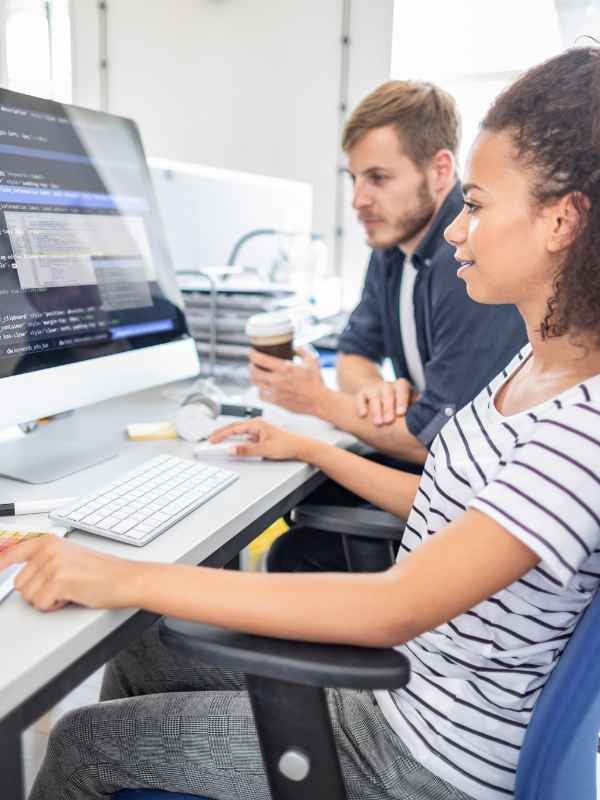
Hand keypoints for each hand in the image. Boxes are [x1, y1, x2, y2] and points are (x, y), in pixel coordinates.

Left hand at [0, 535, 138, 611]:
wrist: (125, 579)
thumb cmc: (100, 571)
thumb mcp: (67, 556)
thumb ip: (43, 560)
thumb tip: (19, 572)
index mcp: (48, 541)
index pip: (12, 553)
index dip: (0, 565)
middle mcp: (48, 550)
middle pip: (20, 583)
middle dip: (37, 591)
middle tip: (59, 587)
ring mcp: (53, 564)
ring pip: (29, 596)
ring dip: (47, 599)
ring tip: (67, 590)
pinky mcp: (59, 580)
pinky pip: (42, 604)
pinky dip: (55, 606)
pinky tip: (71, 595)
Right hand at [209, 418, 309, 460]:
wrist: (300, 447)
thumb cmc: (287, 445)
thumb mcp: (265, 450)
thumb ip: (247, 450)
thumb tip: (232, 449)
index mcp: (257, 424)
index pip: (234, 428)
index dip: (221, 434)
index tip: (212, 440)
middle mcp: (256, 425)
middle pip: (234, 427)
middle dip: (221, 433)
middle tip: (209, 440)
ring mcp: (258, 430)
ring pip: (238, 431)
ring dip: (227, 436)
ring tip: (216, 441)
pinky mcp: (260, 436)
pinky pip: (243, 436)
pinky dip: (235, 439)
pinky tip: (230, 444)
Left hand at [249, 347, 324, 414]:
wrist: (319, 401)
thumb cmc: (316, 382)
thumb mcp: (312, 360)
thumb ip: (301, 350)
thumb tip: (294, 346)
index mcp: (285, 368)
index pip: (260, 359)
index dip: (252, 354)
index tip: (251, 352)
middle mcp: (277, 380)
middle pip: (253, 371)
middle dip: (251, 365)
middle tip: (253, 363)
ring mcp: (275, 392)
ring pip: (255, 383)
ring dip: (254, 377)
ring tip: (257, 374)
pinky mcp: (276, 402)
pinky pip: (260, 394)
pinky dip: (260, 389)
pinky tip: (264, 386)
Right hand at [355, 378, 413, 425]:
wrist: (377, 392)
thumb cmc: (398, 403)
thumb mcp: (409, 403)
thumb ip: (417, 407)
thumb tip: (429, 418)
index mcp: (401, 386)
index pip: (402, 388)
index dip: (401, 400)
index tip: (401, 413)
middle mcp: (387, 385)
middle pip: (388, 393)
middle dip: (388, 407)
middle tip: (389, 421)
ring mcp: (374, 388)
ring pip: (374, 396)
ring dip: (376, 410)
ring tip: (378, 423)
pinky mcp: (362, 393)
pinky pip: (360, 397)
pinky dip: (361, 405)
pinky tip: (363, 415)